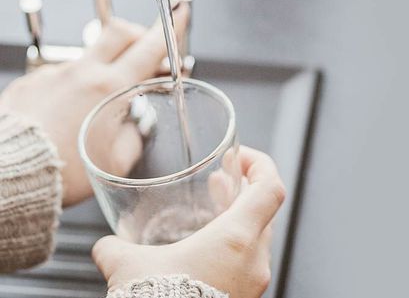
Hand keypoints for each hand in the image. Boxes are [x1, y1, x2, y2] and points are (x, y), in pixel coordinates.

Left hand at [0, 5, 188, 206]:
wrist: (14, 173)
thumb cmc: (65, 171)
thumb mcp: (118, 161)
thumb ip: (135, 136)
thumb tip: (135, 127)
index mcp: (109, 89)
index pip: (149, 47)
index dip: (170, 28)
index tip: (180, 13)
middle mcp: (82, 73)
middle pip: (119, 31)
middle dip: (139, 36)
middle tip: (148, 54)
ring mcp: (55, 74)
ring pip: (91, 54)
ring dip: (108, 64)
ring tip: (107, 96)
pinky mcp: (34, 82)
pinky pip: (64, 73)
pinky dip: (78, 84)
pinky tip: (74, 109)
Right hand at [92, 147, 285, 297]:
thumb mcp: (129, 268)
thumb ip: (115, 248)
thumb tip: (105, 247)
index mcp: (236, 239)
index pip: (270, 188)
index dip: (261, 164)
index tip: (242, 158)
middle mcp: (254, 260)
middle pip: (264, 211)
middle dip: (243, 193)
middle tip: (222, 184)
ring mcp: (254, 283)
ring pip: (257, 239)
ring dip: (238, 222)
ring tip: (214, 215)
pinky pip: (248, 264)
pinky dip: (234, 249)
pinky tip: (207, 253)